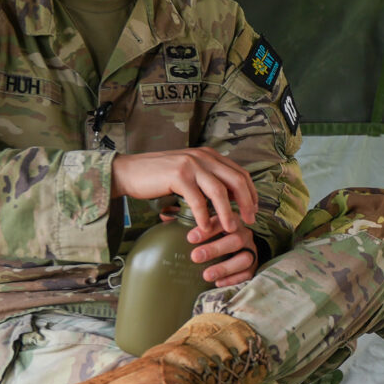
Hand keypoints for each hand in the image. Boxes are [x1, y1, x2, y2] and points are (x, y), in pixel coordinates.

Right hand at [111, 149, 256, 238]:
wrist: (128, 172)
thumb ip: (208, 180)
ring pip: (220, 191)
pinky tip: (204, 228)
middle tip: (250, 220)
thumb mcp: (189, 174)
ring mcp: (191, 164)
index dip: (251, 192)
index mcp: (209, 155)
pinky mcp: (178, 176)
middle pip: (236, 180)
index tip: (254, 210)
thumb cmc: (159, 177)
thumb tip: (230, 198)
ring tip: (231, 228)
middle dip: (247, 202)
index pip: (240, 173)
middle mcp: (203, 156)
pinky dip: (203, 216)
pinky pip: (197, 200)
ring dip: (228, 212)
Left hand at [183, 214, 258, 287]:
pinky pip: (247, 273)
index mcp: (231, 221)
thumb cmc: (215, 233)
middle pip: (235, 240)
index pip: (222, 221)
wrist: (239, 246)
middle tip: (195, 257)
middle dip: (215, 249)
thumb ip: (185, 219)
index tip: (190, 238)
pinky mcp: (254, 266)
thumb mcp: (202, 224)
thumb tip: (164, 216)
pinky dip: (233, 279)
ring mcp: (251, 251)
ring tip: (206, 275)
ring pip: (244, 259)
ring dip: (224, 267)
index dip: (207, 230)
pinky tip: (218, 283)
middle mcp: (244, 234)